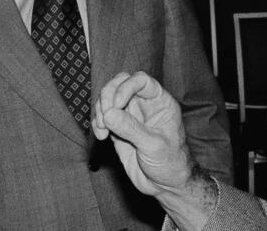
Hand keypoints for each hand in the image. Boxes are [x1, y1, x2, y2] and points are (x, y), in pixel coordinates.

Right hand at [93, 71, 195, 195]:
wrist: (165, 185)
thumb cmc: (170, 163)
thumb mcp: (153, 146)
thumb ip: (131, 129)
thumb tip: (108, 113)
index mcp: (159, 101)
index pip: (141, 80)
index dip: (126, 86)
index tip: (117, 104)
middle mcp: (144, 104)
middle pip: (120, 83)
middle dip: (108, 96)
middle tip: (105, 116)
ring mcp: (130, 115)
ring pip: (108, 98)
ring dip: (100, 111)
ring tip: (103, 131)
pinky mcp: (118, 128)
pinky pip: (102, 117)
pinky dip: (96, 122)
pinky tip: (101, 136)